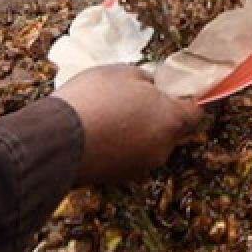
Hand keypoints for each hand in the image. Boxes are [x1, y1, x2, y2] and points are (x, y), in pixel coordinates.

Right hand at [53, 64, 205, 184]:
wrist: (55, 139)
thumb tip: (152, 87)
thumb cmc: (95, 99)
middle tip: (139, 98)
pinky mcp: (115, 179)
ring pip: (148, 145)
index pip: (196, 112)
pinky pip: (126, 158)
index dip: (190, 98)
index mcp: (172, 122)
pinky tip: (100, 132)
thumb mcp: (126, 72)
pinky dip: (119, 147)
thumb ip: (148, 80)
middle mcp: (162, 150)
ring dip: (138, 132)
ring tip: (113, 114)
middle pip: (172, 130)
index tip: (181, 90)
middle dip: (160, 115)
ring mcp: (138, 168)